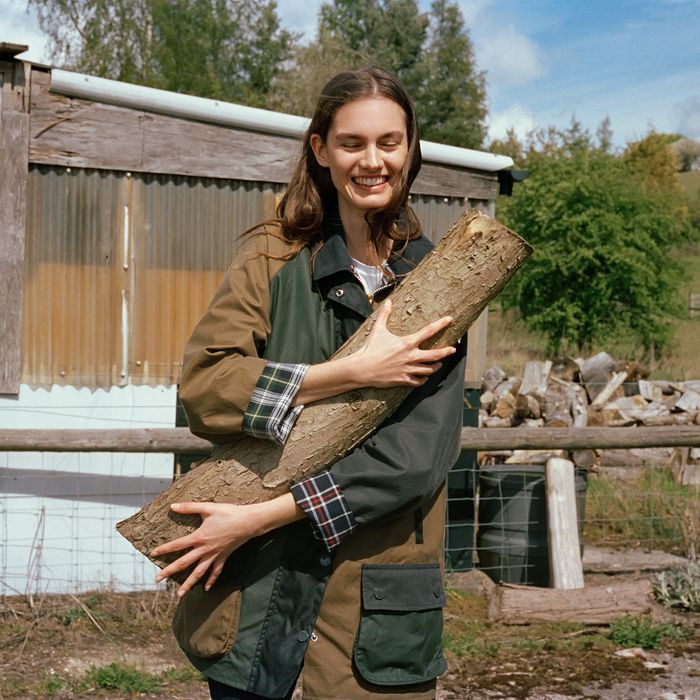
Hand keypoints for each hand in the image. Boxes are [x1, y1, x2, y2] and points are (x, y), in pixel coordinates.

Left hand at [151, 494, 302, 595]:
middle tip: (157, 580)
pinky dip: (211, 580)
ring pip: (199, 572)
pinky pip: (216, 572)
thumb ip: (190, 507)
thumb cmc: (229, 513)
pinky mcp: (224, 557)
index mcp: (199, 537)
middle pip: (184, 563)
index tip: (153, 554)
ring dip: (188, 583)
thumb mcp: (208, 508)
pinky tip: (206, 589)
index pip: (177, 545)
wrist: (248, 522)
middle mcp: (205, 549)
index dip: (164, 549)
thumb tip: (173, 506)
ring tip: (179, 594)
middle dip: (169, 571)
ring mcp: (214, 555)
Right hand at [351, 299, 455, 387]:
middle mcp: (410, 356)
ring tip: (438, 364)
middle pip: (435, 355)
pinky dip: (423, 379)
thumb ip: (384, 315)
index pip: (428, 331)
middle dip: (446, 352)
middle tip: (452, 349)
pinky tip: (424, 377)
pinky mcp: (403, 380)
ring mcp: (408, 369)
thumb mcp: (378, 329)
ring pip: (429, 369)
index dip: (441, 324)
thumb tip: (388, 301)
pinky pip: (418, 381)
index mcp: (407, 342)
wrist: (362, 369)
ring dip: (436, 367)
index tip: (449, 320)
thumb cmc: (370, 349)